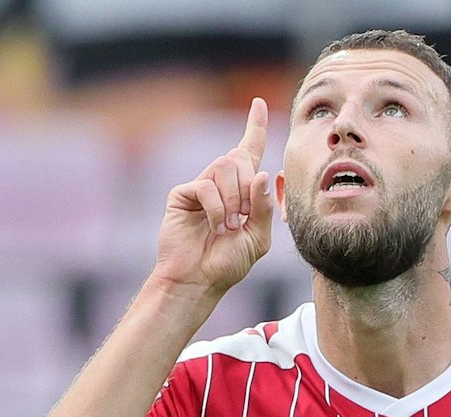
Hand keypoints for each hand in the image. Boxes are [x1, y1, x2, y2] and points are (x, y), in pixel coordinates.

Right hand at [156, 98, 274, 292]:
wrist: (198, 280)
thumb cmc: (228, 262)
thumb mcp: (258, 238)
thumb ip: (264, 208)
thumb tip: (266, 172)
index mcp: (242, 190)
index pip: (250, 150)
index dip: (255, 126)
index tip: (258, 103)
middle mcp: (221, 183)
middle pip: (241, 158)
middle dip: (249, 188)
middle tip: (242, 219)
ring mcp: (201, 186)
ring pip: (225, 166)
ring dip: (234, 199)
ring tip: (228, 225)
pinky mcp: (184, 193)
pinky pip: (207, 185)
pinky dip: (218, 208)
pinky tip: (216, 226)